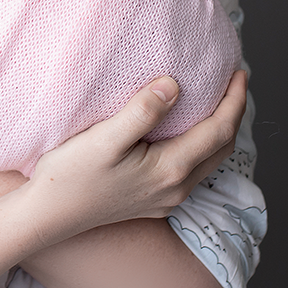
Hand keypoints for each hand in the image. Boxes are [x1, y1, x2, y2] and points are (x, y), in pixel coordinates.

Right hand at [22, 69, 246, 248]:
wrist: (48, 216)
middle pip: (221, 148)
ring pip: (208, 161)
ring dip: (219, 131)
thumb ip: (142, 113)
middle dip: (233, 114)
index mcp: (169, 170)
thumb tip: (174, 86)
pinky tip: (186, 132)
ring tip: (216, 102)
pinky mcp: (152, 202)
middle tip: (234, 81)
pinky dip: (201, 146)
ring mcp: (165, 199)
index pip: (219, 131)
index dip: (234, 100)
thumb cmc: (70, 175)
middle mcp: (175, 188)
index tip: (239, 71)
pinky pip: (191, 170)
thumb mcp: (104, 139)